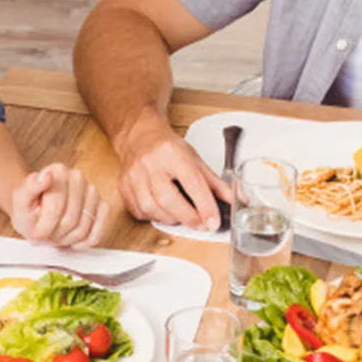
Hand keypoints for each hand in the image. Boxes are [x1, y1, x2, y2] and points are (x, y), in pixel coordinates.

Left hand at [11, 163, 110, 249]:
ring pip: (83, 228)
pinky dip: (85, 241)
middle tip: (47, 233)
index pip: (55, 209)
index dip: (44, 227)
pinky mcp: (103, 206)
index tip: (36, 233)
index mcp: (58, 171)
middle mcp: (78, 177)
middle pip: (70, 220)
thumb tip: (46, 175)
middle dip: (56, 234)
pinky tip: (74, 240)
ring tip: (58, 233)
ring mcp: (93, 192)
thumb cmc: (29, 208)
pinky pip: (100, 229)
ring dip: (68, 238)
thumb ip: (30, 187)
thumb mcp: (20, 200)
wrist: (37, 214)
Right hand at [115, 114, 231, 230]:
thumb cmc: (168, 148)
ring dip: (173, 219)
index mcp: (172, 154)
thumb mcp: (195, 160)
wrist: (139, 137)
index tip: (214, 222)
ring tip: (184, 216)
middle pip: (169, 199)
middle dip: (189, 217)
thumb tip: (237, 199)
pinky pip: (140, 212)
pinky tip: (164, 211)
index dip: (205, 206)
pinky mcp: (124, 188)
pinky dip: (155, 217)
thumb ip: (216, 183)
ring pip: (153, 208)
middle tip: (202, 224)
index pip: (192, 183)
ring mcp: (134, 176)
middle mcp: (151, 164)